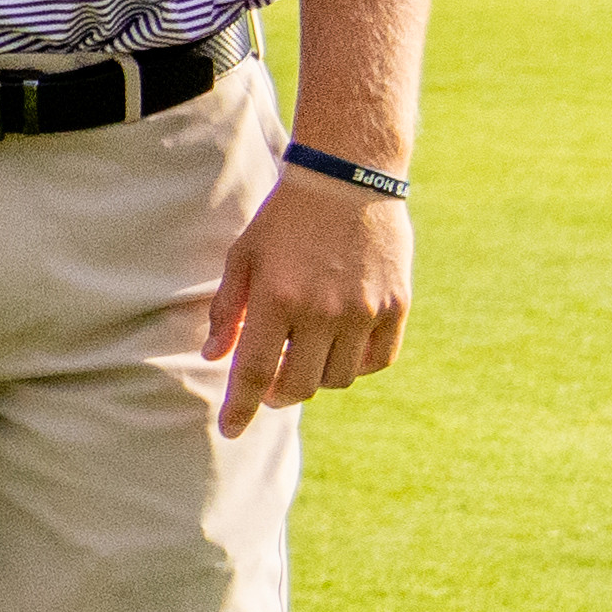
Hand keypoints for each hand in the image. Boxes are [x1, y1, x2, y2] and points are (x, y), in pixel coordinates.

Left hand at [205, 162, 411, 434]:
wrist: (348, 181)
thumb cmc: (284, 219)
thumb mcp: (243, 257)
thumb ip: (227, 310)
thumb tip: (214, 356)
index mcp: (277, 300)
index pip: (255, 373)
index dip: (241, 408)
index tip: (231, 431)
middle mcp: (323, 312)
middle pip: (299, 385)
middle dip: (278, 394)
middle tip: (270, 384)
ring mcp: (365, 311)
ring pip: (338, 379)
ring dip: (317, 377)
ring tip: (306, 353)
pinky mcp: (397, 306)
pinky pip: (377, 360)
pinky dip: (356, 365)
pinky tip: (341, 348)